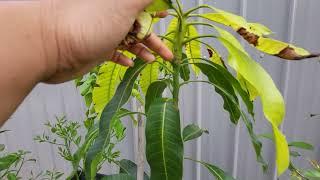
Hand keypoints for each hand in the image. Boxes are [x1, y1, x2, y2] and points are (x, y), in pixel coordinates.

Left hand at [41, 0, 172, 82]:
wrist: (50, 46)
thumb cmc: (88, 23)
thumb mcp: (124, 4)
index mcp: (119, 3)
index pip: (143, 5)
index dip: (157, 11)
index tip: (168, 17)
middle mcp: (111, 15)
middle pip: (138, 26)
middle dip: (154, 40)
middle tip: (168, 55)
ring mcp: (102, 32)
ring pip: (127, 41)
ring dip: (141, 51)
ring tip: (152, 61)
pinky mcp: (94, 48)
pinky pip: (113, 52)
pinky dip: (123, 58)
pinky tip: (129, 64)